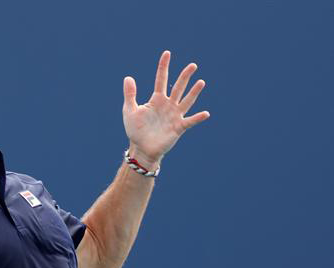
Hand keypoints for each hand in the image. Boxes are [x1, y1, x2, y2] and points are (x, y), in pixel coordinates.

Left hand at [122, 50, 208, 168]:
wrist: (141, 148)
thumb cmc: (136, 130)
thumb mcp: (130, 111)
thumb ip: (130, 95)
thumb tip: (128, 77)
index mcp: (156, 99)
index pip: (161, 79)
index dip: (163, 66)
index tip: (167, 53)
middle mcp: (168, 105)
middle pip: (178, 87)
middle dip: (185, 76)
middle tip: (192, 65)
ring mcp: (174, 115)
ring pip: (186, 101)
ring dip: (194, 92)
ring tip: (201, 82)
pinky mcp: (178, 127)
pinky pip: (190, 121)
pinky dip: (197, 118)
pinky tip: (205, 113)